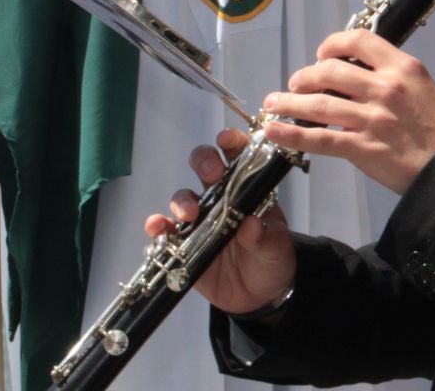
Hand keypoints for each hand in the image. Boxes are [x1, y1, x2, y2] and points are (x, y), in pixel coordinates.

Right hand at [142, 129, 295, 313]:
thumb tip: (251, 224)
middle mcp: (221, 197)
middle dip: (204, 162)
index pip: (239, 156)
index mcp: (248, 189)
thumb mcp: (276, 247)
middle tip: (211, 173)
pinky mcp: (183, 243)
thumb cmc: (271, 259)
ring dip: (182, 200)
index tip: (226, 140)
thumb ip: (265, 236)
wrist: (258, 295)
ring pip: (182, 197)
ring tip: (190, 214)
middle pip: (205, 167)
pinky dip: (158, 226)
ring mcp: (200, 219)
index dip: (232, 142)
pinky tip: (158, 228)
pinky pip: (166, 230)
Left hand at [260, 30, 434, 194]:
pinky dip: (292, 134)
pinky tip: (275, 131)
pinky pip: (319, 138)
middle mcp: (385, 88)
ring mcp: (372, 118)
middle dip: (305, 75)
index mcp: (403, 68)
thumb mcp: (422, 87)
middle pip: (331, 70)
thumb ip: (392, 77)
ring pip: (319, 103)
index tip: (322, 53)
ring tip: (273, 103)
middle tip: (296, 83)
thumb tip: (355, 75)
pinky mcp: (362, 147)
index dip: (333, 44)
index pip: (359, 41)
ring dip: (289, 102)